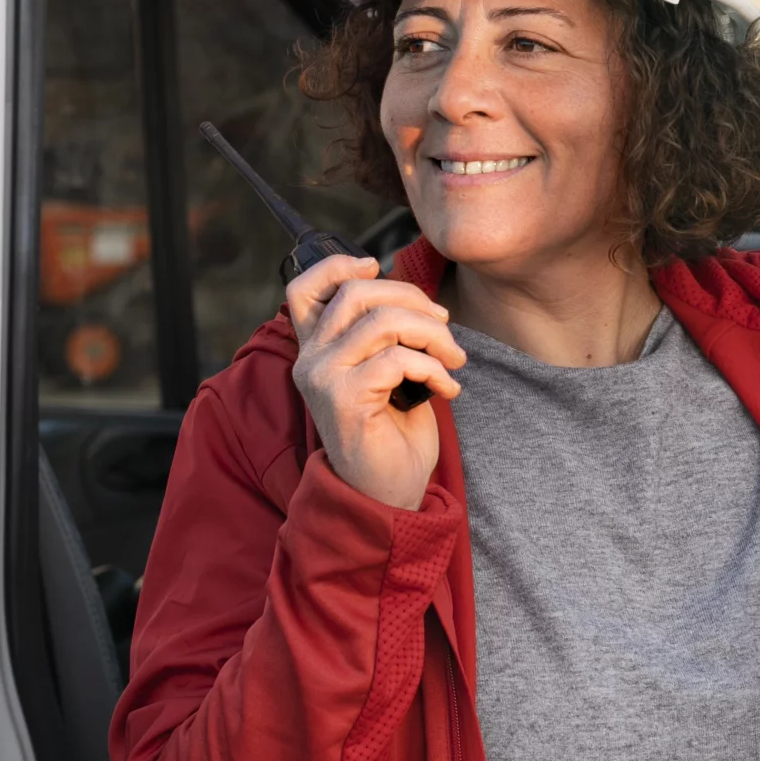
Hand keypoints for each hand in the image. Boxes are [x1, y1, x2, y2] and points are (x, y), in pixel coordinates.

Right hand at [286, 255, 465, 511]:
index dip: (338, 265)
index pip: (304, 288)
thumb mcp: (387, 371)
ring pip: (383, 322)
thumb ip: (384, 334)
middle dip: (414, 300)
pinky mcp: (344, 400)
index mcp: (315, 349)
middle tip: (445, 327)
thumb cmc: (392, 432)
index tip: (377, 266)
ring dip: (433, 335)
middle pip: (357, 294)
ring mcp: (323, 379)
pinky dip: (435, 368)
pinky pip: (397, 359)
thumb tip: (413, 297)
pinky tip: (448, 389)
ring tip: (455, 360)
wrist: (388, 494)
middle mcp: (309, 360)